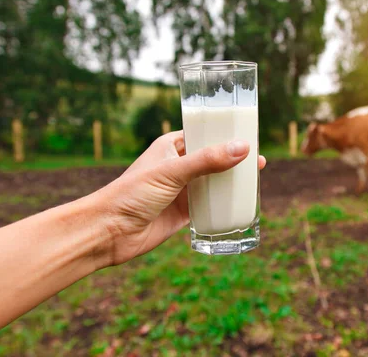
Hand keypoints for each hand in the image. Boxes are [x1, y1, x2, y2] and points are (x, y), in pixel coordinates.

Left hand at [93, 131, 265, 266]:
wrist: (108, 232)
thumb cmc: (132, 193)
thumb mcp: (172, 172)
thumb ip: (208, 160)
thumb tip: (243, 148)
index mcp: (170, 147)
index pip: (203, 134)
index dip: (224, 134)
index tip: (248, 134)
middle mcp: (177, 167)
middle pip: (212, 159)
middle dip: (234, 160)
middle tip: (259, 160)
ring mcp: (181, 190)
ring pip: (213, 183)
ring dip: (231, 183)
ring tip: (255, 181)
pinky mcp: (183, 213)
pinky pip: (209, 206)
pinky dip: (224, 205)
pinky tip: (241, 204)